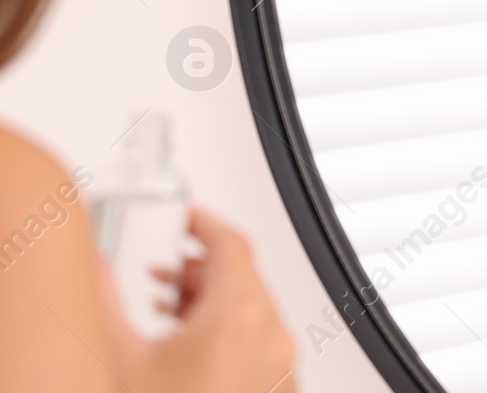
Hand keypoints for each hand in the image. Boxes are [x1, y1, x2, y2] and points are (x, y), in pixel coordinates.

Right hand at [105, 205, 298, 392]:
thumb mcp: (121, 361)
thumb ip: (107, 304)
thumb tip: (97, 268)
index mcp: (238, 319)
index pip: (232, 243)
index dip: (203, 223)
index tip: (184, 216)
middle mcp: (272, 338)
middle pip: (242, 276)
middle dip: (198, 269)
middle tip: (161, 273)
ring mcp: (282, 367)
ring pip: (254, 309)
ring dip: (212, 301)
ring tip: (169, 313)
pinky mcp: (281, 387)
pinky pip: (263, 341)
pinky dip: (231, 332)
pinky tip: (193, 349)